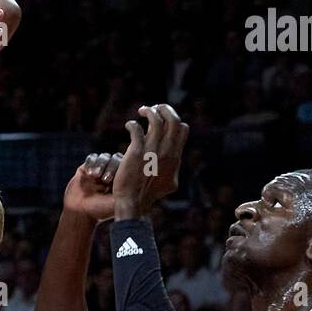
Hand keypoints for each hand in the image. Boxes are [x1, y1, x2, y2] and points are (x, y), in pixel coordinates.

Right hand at [63, 152, 122, 221]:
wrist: (81, 210)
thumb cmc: (102, 209)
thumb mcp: (119, 201)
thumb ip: (129, 191)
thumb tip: (141, 180)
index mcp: (123, 179)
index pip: (128, 166)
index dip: (124, 168)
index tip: (119, 178)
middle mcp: (112, 172)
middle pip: (116, 159)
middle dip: (111, 168)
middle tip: (106, 180)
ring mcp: (99, 168)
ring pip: (104, 157)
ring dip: (101, 165)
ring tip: (96, 175)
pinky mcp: (87, 167)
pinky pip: (92, 158)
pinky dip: (91, 164)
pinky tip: (89, 174)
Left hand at [112, 104, 188, 219]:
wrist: (134, 201)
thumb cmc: (150, 193)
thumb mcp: (170, 181)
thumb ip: (174, 168)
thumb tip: (175, 159)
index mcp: (175, 156)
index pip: (182, 128)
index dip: (173, 119)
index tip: (162, 119)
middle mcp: (167, 151)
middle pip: (173, 119)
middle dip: (164, 109)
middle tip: (152, 109)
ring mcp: (152, 151)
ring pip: (157, 120)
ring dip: (149, 111)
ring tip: (141, 111)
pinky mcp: (136, 152)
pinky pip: (136, 129)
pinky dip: (132, 124)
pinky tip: (128, 125)